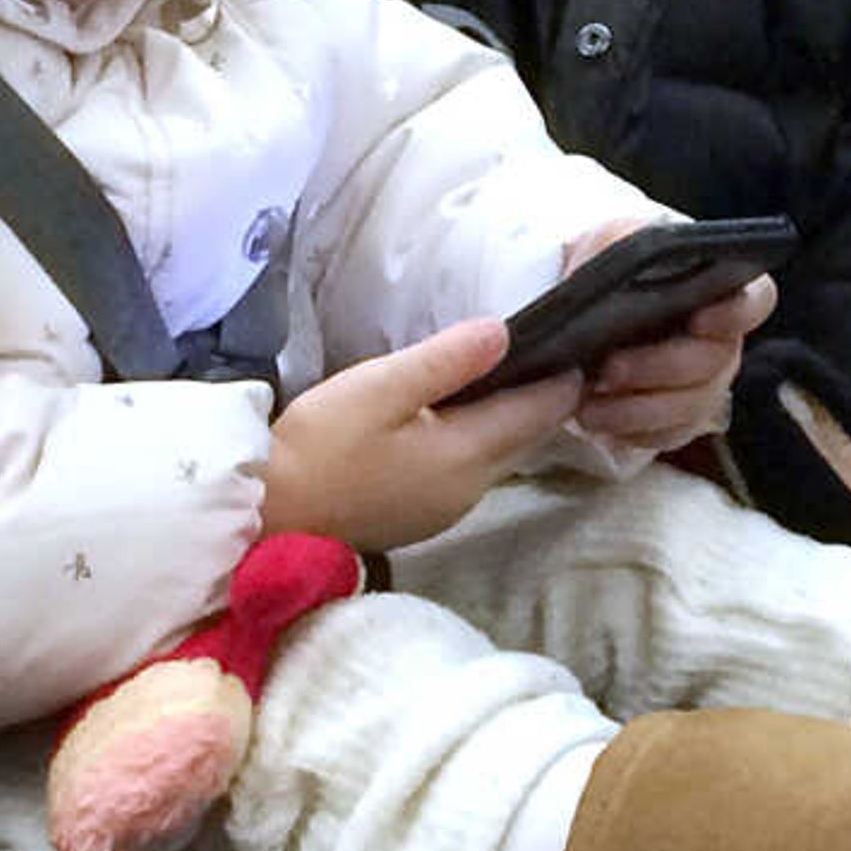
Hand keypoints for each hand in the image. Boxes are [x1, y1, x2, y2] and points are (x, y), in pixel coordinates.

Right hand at [258, 319, 583, 551]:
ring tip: (513, 369)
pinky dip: (482, 438)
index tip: (580, 337)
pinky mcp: (423, 515)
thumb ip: (445, 361)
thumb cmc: (320, 446)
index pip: (542, 411)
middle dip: (546, 395)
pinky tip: (462, 413)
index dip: (564, 375)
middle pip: (528, 435)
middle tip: (556, 345)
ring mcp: (448, 507)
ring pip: (502, 454)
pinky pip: (472, 469)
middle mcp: (472, 487)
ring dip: (513, 417)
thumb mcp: (379, 388)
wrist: (271, 519)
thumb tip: (505, 331)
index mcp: (468, 454)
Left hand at [559, 218, 774, 452]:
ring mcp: (705, 384)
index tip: (699, 319)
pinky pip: (668, 435)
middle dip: (660, 367)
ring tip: (589, 404)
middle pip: (713, 363)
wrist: (590, 301)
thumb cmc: (614, 262)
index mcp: (722, 290)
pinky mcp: (680, 419)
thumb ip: (621, 247)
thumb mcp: (612, 240)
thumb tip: (614, 278)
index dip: (736, 313)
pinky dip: (630, 430)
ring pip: (691, 407)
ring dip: (639, 409)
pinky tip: (595, 418)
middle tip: (610, 367)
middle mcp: (724, 341)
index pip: (757, 299)